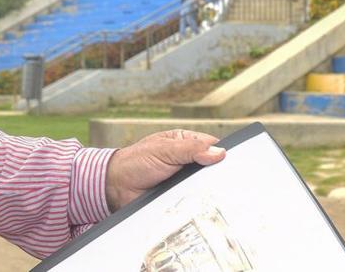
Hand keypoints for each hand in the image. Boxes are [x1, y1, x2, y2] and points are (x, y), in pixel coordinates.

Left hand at [104, 129, 225, 211]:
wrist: (115, 187)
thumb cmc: (135, 162)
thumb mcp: (165, 149)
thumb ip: (191, 149)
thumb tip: (218, 152)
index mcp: (184, 142)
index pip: (210, 145)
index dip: (221, 152)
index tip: (229, 160)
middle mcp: (186, 161)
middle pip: (210, 167)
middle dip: (215, 173)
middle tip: (219, 178)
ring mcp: (183, 180)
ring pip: (204, 185)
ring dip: (205, 188)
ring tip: (207, 190)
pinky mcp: (179, 197)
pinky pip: (193, 200)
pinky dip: (196, 201)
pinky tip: (198, 203)